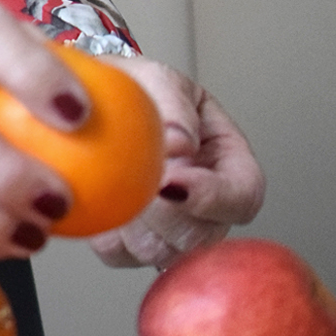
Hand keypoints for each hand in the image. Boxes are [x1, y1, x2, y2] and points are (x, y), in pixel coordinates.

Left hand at [88, 58, 264, 268]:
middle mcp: (207, 204)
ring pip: (161, 253)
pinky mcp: (133, 241)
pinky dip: (105, 233)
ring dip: (132, 224)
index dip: (213, 197)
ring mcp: (172, 228)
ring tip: (112, 183)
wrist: (92, 100)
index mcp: (228, 162)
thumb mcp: (158, 79)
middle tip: (131, 181)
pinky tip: (97, 201)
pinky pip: (120, 255)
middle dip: (162, 213)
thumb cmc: (135, 89)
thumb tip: (180, 144)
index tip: (171, 182)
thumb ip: (173, 105)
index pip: (243, 194)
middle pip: (202, 235)